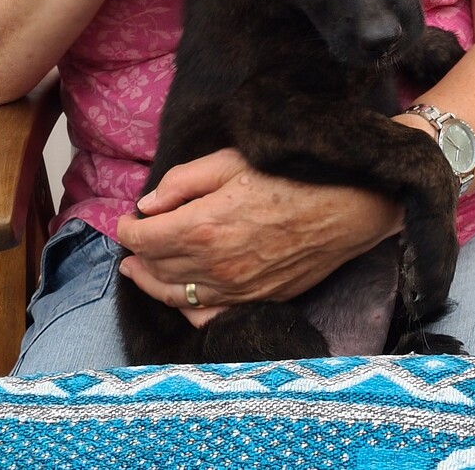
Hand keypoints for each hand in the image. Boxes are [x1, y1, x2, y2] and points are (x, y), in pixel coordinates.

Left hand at [116, 149, 403, 326]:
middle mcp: (214, 265)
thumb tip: (148, 205)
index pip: (144, 238)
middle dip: (137, 254)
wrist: (348, 207)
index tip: (126, 218)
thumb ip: (185, 181)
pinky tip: (181, 296)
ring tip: (140, 271)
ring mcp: (235, 289)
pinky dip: (187, 308)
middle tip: (132, 242)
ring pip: (176, 296)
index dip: (127, 228)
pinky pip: (209, 314)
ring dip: (152, 283)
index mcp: (203, 226)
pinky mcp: (256, 300)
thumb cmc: (293, 175)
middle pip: (156, 267)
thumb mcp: (234, 161)